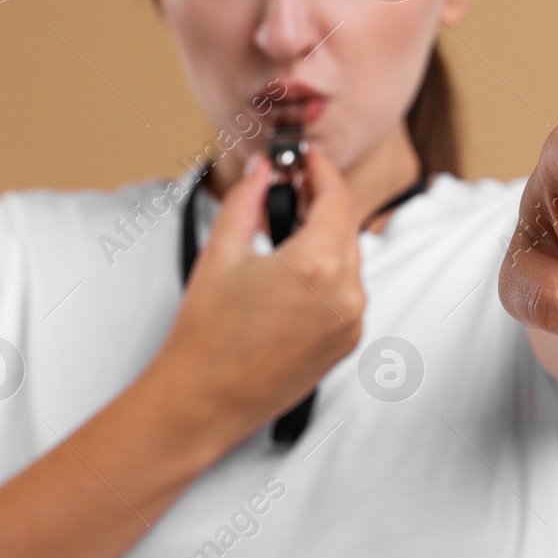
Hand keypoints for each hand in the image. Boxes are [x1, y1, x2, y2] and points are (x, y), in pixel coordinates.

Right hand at [141, 147, 366, 447]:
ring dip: (326, 240)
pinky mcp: (349, 341)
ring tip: (287, 234)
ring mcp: (352, 320)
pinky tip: (294, 276)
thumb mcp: (222, 253)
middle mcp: (346, 293)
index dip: (322, 170)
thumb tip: (263, 169)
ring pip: (350, 259)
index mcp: (317, 264)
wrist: (205, 400)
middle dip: (321, 203)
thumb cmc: (206, 333)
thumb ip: (248, 201)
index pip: (337, 197)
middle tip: (290, 189)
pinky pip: (348, 293)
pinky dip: (329, 276)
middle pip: (347, 226)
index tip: (307, 157)